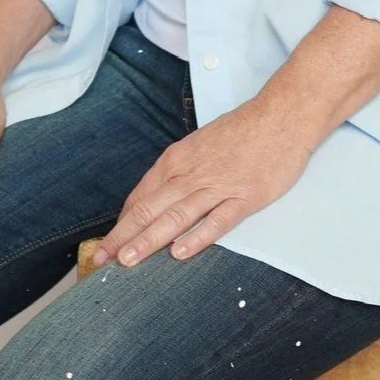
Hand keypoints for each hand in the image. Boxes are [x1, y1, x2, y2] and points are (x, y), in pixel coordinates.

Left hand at [91, 95, 313, 268]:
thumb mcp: (198, 147)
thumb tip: (153, 200)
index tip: (105, 247)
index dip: (120, 225)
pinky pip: (217, 221)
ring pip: (175, 217)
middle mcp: (190, 174)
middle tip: (100, 262)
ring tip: (127, 262)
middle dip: (122, 238)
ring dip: (149, 240)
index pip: (140, 198)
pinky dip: (197, 237)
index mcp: (176, 161)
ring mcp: (217, 186)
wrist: (279, 116)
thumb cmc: (239, 132)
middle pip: (149, 209)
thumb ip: (176, 173)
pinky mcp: (244, 197)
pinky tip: (180, 253)